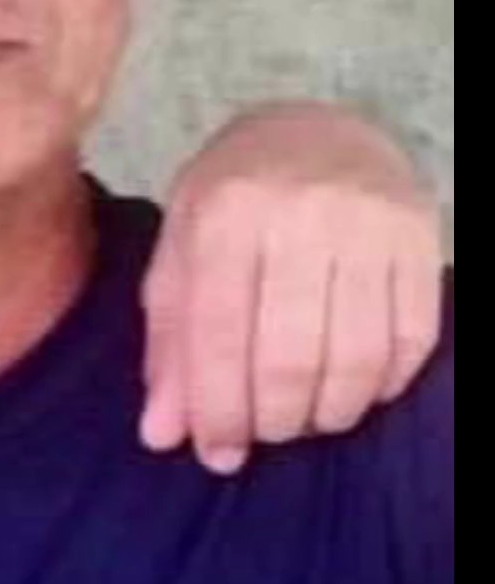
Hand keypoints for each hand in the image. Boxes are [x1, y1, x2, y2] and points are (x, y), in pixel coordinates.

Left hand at [142, 103, 442, 472]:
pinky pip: (410, 340)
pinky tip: (355, 390)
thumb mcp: (182, 253)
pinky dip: (382, 385)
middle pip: (288, 359)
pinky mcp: (421, 236)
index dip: (217, 411)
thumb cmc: (236, 201)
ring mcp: (369, 223)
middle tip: (266, 434)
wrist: (320, 129)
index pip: (217, 338)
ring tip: (307, 418)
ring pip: (354, 359)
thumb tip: (162, 436)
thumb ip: (170, 343)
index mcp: (224, 213)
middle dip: (274, 421)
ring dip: (328, 414)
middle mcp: (299, 214)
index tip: (218, 453)